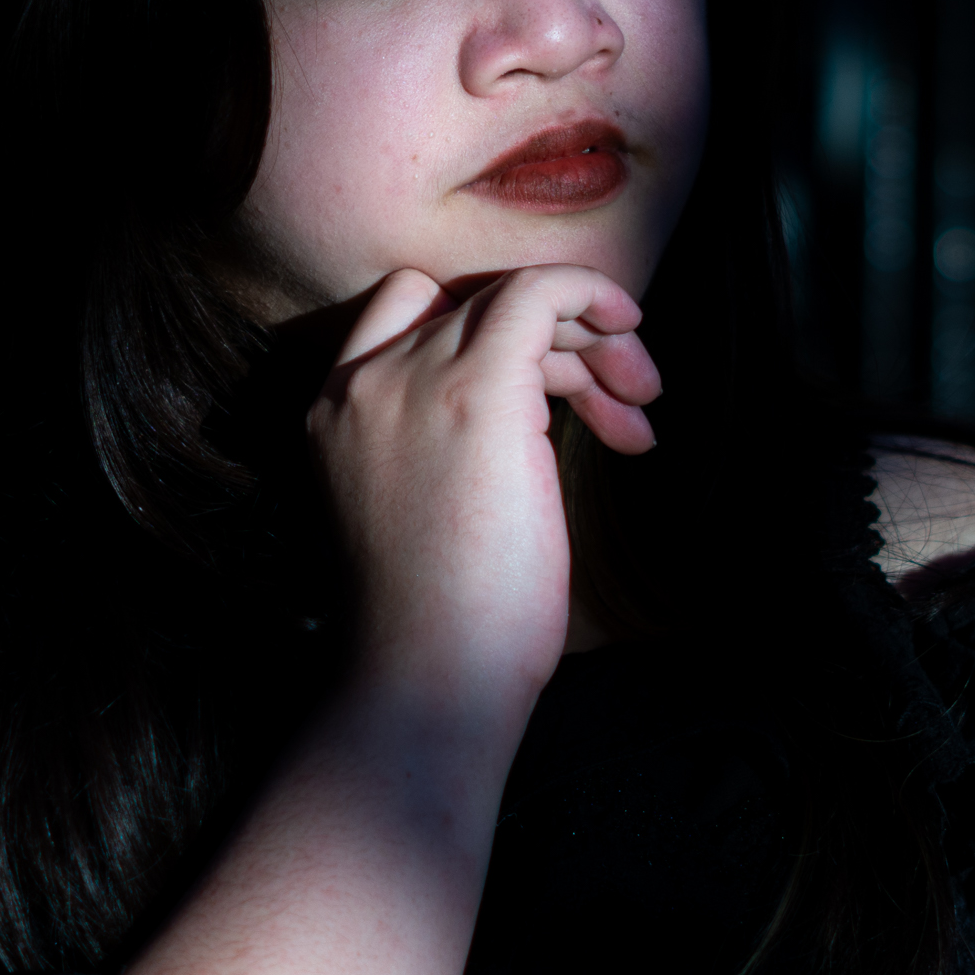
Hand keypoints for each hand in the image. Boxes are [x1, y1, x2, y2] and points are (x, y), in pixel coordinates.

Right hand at [307, 265, 661, 698]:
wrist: (427, 682)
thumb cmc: (441, 627)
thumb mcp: (425, 511)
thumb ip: (448, 445)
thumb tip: (533, 413)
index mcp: (335, 412)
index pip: (410, 309)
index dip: (492, 328)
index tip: (557, 384)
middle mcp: (363, 383)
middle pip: (475, 306)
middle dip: (562, 341)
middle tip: (625, 398)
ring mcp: (412, 380)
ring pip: (514, 301)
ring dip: (591, 341)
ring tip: (639, 407)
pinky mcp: (476, 390)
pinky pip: (540, 291)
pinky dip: (593, 295)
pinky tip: (632, 327)